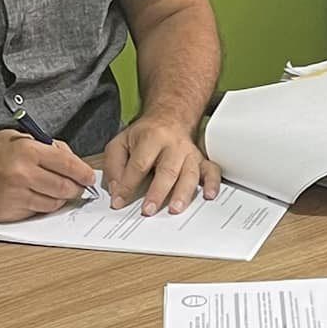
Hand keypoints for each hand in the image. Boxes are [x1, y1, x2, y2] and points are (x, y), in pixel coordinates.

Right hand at [0, 132, 97, 221]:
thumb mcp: (14, 138)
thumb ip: (44, 147)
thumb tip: (70, 159)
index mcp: (27, 151)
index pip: (68, 164)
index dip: (84, 172)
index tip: (89, 176)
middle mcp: (22, 175)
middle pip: (66, 188)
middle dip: (76, 188)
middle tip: (77, 187)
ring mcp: (14, 197)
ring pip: (53, 204)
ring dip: (59, 199)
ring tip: (54, 190)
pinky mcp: (7, 214)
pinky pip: (35, 212)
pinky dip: (39, 206)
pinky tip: (33, 197)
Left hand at [105, 112, 220, 214]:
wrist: (170, 117)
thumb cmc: (145, 134)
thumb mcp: (120, 143)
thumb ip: (114, 166)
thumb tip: (117, 191)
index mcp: (151, 138)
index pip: (139, 164)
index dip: (128, 184)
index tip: (119, 201)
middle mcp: (173, 145)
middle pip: (167, 170)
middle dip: (157, 192)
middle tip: (148, 210)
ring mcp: (190, 153)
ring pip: (190, 173)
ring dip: (183, 193)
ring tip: (175, 209)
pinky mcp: (201, 160)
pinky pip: (212, 171)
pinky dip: (212, 184)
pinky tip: (209, 195)